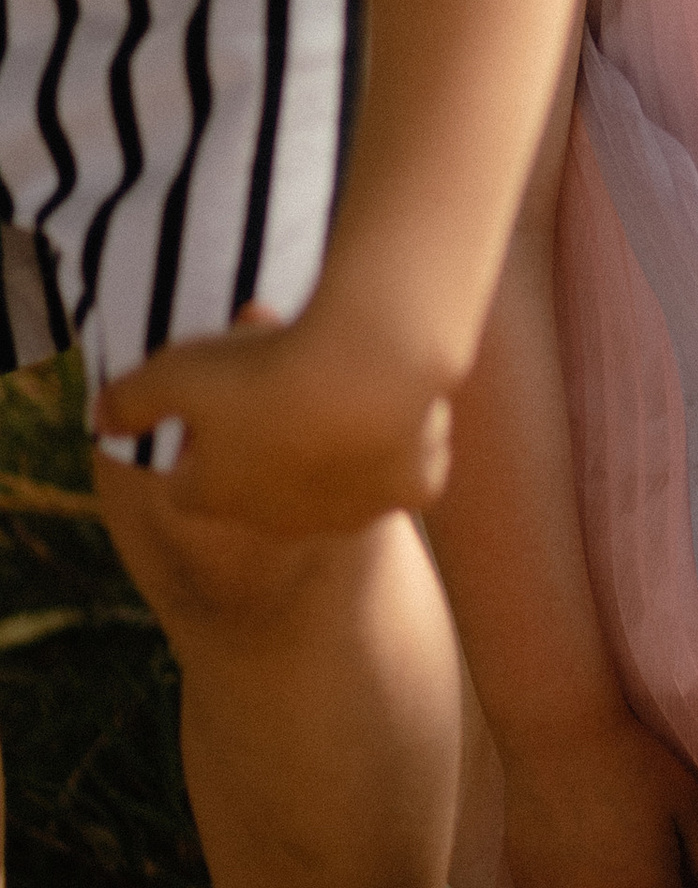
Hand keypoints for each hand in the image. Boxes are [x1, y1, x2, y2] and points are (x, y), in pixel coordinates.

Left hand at [92, 301, 453, 533]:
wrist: (370, 370)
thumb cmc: (264, 371)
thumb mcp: (173, 372)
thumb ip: (128, 400)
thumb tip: (99, 419)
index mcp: (214, 497)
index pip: (187, 477)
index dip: (195, 434)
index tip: (212, 390)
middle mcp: (280, 521)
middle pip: (262, 478)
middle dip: (263, 433)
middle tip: (277, 366)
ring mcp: (350, 510)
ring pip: (333, 476)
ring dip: (327, 440)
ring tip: (337, 376)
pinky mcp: (408, 491)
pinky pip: (397, 470)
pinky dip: (393, 442)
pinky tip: (390, 402)